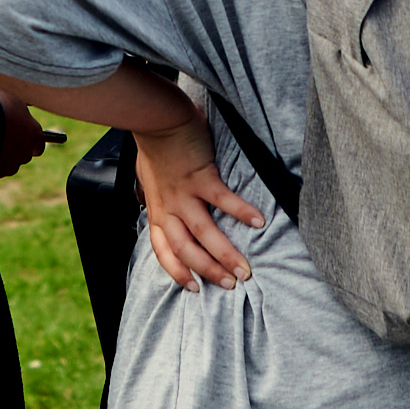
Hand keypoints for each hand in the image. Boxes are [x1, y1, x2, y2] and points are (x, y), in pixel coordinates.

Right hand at [0, 82, 52, 181]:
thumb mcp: (6, 90)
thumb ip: (13, 97)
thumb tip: (15, 95)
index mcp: (33, 133)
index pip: (40, 143)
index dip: (31, 139)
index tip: (23, 133)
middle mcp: (24, 153)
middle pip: (22, 154)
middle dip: (13, 147)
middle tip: (0, 134)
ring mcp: (7, 166)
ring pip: (5, 163)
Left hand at [134, 106, 265, 291]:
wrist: (155, 119)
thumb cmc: (154, 146)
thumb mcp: (149, 179)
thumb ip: (160, 197)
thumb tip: (167, 207)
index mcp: (157, 211)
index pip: (164, 251)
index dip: (177, 272)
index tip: (194, 288)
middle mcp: (169, 208)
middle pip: (187, 250)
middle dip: (209, 271)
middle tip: (231, 285)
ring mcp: (184, 194)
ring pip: (204, 233)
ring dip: (225, 254)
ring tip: (245, 270)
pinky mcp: (201, 177)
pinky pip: (223, 200)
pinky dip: (242, 212)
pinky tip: (259, 222)